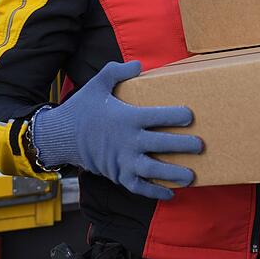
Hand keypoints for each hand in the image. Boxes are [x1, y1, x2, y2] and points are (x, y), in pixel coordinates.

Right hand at [32, 61, 202, 199]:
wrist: (59, 136)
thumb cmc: (82, 109)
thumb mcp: (97, 84)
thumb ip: (118, 71)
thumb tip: (139, 65)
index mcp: (126, 118)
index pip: (157, 117)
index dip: (175, 116)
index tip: (190, 116)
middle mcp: (127, 141)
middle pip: (161, 144)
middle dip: (183, 146)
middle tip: (200, 145)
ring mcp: (122, 160)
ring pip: (153, 169)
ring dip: (173, 173)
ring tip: (192, 175)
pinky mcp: (117, 175)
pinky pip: (138, 186)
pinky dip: (154, 192)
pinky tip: (170, 193)